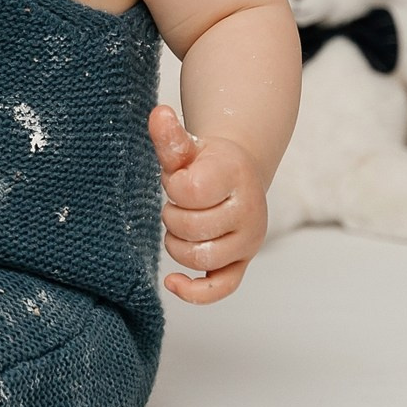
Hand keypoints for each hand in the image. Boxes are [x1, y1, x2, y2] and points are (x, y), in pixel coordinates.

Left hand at [151, 105, 266, 304]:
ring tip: (182, 224)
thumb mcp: (188, 148)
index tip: (179, 178)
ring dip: (177, 243)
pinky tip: (172, 282)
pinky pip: (221, 288)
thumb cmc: (206, 163)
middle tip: (179, 202)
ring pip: (199, 257)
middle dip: (172, 215)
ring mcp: (248, 241)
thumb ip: (170, 137)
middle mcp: (249, 211)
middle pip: (190, 228)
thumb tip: (158, 114)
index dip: (173, 186)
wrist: (236, 176)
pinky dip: (194, 291)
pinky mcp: (241, 262)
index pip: (189, 191)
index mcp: (235, 176)